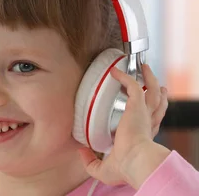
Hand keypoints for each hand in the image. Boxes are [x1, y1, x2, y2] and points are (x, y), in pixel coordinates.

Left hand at [78, 64, 170, 188]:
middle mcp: (147, 123)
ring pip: (151, 90)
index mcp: (142, 137)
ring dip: (147, 77)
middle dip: (157, 92)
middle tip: (155, 84)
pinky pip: (133, 85)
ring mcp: (144, 113)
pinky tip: (115, 71)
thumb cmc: (125, 168)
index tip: (143, 108)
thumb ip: (90, 162)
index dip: (149, 114)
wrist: (135, 161)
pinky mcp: (137, 106)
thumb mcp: (103, 169)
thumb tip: (81, 152)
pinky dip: (125, 76)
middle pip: (157, 103)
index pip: (149, 121)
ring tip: (142, 68)